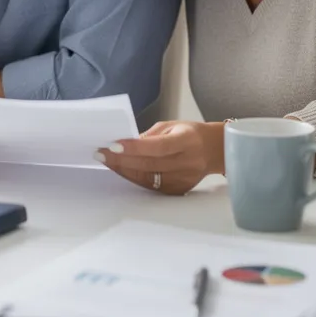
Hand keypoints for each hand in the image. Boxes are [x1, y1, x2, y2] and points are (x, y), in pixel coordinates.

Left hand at [97, 121, 222, 195]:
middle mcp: (186, 162)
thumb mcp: (171, 126)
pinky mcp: (178, 190)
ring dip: (123, 169)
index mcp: (186, 141)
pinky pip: (150, 185)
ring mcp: (183, 179)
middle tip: (100, 153)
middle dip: (121, 159)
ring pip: (146, 177)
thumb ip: (149, 136)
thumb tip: (124, 144)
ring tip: (106, 161)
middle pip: (149, 164)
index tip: (112, 145)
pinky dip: (134, 177)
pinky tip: (122, 169)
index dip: (134, 147)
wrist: (215, 150)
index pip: (157, 146)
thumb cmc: (190, 134)